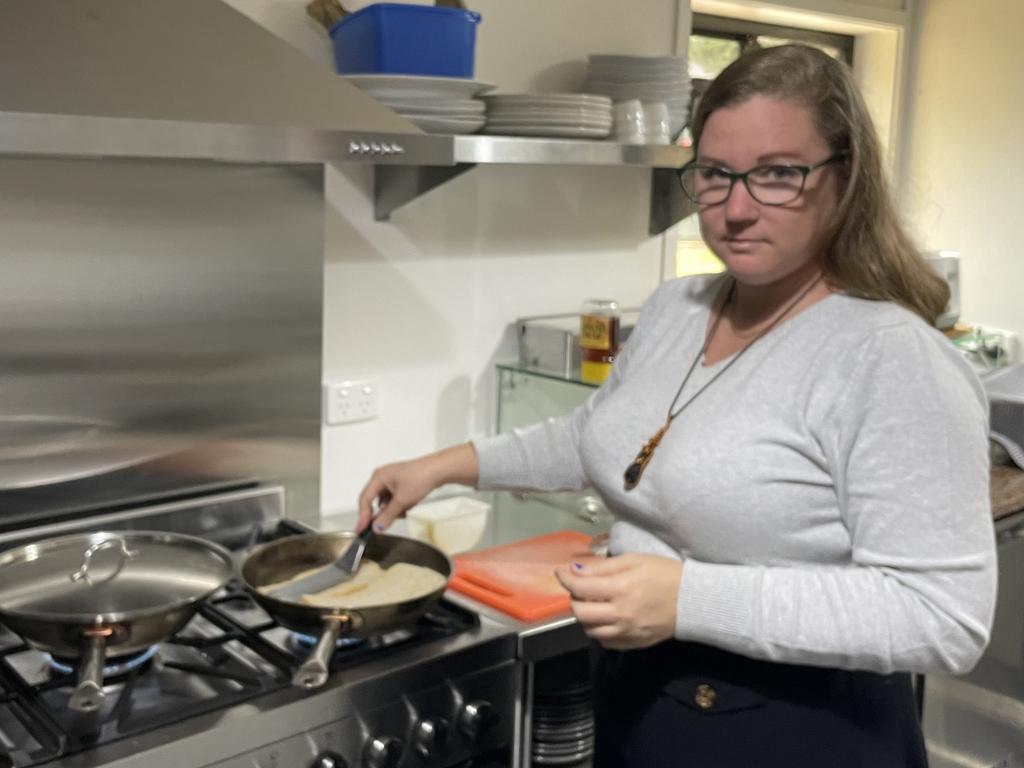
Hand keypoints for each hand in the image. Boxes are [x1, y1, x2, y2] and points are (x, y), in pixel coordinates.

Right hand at [356, 443, 478, 531]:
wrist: (439, 470)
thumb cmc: (420, 477)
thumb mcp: (402, 501)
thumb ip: (387, 516)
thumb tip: (376, 527)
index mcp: (378, 477)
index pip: (365, 500)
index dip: (363, 517)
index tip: (361, 530)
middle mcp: (383, 478)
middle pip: (374, 501)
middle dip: (382, 513)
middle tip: (383, 526)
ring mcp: (392, 481)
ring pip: (386, 502)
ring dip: (393, 510)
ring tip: (405, 509)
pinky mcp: (401, 484)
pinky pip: (394, 500)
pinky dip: (400, 506)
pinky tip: (409, 505)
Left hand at [554, 554, 682, 649]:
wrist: (693, 600)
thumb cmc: (664, 574)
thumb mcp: (634, 560)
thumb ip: (603, 567)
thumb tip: (575, 571)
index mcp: (621, 588)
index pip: (580, 587)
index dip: (565, 578)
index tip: (561, 573)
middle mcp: (620, 614)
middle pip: (580, 612)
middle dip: (574, 598)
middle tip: (580, 589)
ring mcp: (627, 632)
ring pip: (590, 630)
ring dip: (585, 616)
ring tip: (593, 604)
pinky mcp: (633, 643)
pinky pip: (605, 642)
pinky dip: (599, 631)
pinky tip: (606, 619)